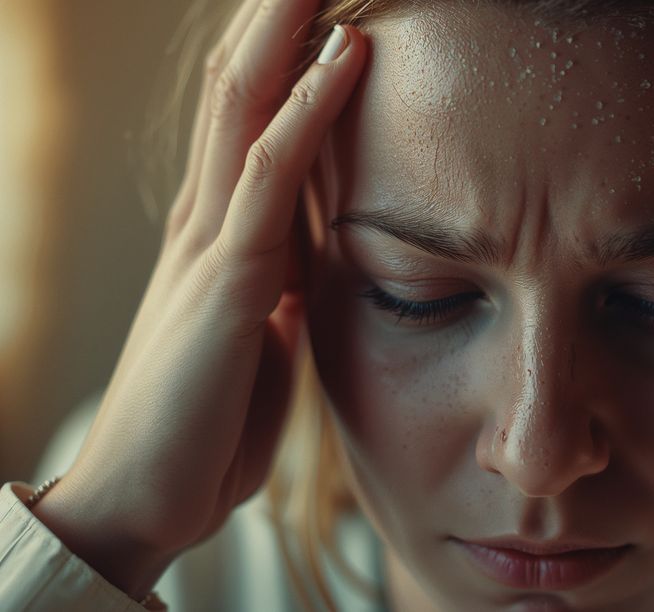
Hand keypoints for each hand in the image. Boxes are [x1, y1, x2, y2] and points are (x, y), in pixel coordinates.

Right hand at [30, 0, 365, 599]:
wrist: (147, 500)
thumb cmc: (205, 428)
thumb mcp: (259, 345)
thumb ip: (279, 298)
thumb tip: (307, 275)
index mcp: (223, 238)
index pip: (251, 120)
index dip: (287, 56)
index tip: (331, 7)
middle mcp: (208, 221)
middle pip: (239, 88)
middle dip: (279, 16)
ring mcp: (211, 241)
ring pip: (245, 103)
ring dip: (287, 28)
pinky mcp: (225, 277)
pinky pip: (269, 172)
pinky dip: (308, 108)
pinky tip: (343, 55)